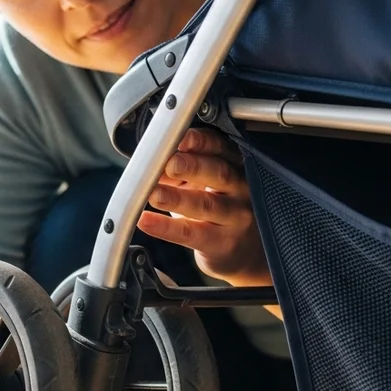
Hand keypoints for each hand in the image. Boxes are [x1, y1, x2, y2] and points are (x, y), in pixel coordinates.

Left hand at [136, 128, 271, 287]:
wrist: (243, 252)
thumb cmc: (218, 210)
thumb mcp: (203, 183)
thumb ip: (180, 169)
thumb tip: (151, 163)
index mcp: (235, 166)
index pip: (220, 148)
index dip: (200, 142)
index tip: (180, 138)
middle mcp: (240, 190)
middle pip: (219, 173)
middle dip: (192, 166)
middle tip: (170, 164)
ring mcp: (236, 218)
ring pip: (206, 205)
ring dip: (177, 198)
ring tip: (154, 194)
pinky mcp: (223, 244)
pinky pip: (193, 235)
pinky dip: (167, 228)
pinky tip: (147, 221)